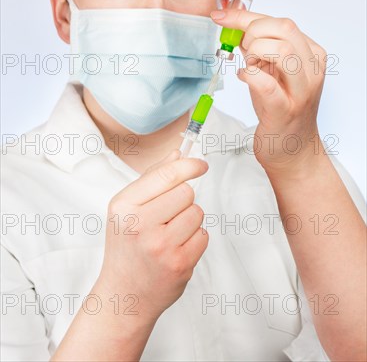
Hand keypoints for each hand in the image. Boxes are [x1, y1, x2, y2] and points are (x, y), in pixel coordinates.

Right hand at [98, 150, 208, 325]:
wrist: (124, 293)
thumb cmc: (126, 246)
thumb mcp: (127, 208)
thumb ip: (152, 178)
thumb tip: (178, 154)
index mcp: (124, 205)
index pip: (166, 175)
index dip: (189, 165)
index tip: (201, 164)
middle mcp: (140, 224)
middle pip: (186, 192)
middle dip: (183, 200)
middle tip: (168, 216)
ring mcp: (160, 246)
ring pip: (197, 213)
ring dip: (190, 220)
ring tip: (171, 233)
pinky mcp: (179, 264)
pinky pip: (203, 235)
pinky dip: (195, 239)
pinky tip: (177, 248)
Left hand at [210, 8, 326, 176]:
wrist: (293, 150)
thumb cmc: (280, 108)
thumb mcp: (271, 71)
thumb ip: (258, 47)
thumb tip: (235, 22)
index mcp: (311, 54)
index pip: (280, 22)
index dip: (245, 16)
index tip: (221, 16)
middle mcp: (312, 69)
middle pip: (284, 28)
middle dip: (252, 31)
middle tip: (241, 48)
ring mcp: (302, 91)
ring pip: (282, 50)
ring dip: (255, 52)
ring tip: (249, 65)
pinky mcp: (285, 111)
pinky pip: (266, 84)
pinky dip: (249, 75)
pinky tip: (244, 77)